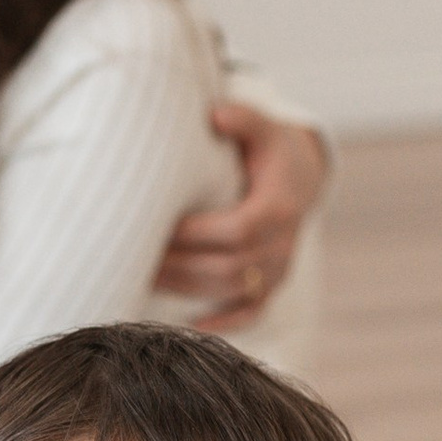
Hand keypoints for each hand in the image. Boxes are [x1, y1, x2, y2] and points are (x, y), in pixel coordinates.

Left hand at [156, 102, 329, 327]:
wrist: (302, 178)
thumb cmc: (271, 150)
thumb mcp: (265, 128)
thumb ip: (244, 119)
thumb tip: (215, 113)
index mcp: (279, 208)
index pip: (238, 230)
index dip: (199, 234)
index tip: (162, 228)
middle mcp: (281, 245)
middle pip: (228, 266)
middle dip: (181, 264)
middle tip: (139, 257)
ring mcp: (278, 270)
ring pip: (230, 289)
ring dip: (187, 287)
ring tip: (145, 277)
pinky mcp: (272, 286)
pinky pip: (250, 312)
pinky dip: (222, 323)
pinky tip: (189, 327)